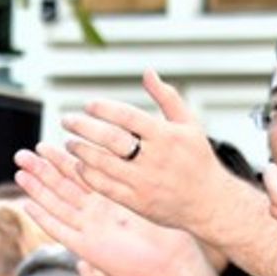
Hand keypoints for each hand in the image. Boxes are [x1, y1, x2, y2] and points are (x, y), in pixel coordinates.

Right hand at [14, 137, 206, 275]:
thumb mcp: (149, 198)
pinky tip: (28, 205)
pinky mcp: (88, 249)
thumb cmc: (171, 232)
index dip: (60, 161)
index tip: (43, 145)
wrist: (174, 265)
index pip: (80, 175)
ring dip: (37, 190)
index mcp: (110, 200)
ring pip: (57, 206)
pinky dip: (44, 218)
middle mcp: (96, 214)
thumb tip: (131, 150)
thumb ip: (135, 178)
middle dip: (41, 171)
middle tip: (21, 154)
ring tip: (19, 172)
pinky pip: (61, 231)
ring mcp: (90, 231)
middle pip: (62, 187)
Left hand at [61, 69, 228, 237]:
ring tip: (70, 143)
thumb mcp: (189, 125)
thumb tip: (148, 72)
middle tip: (67, 120)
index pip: (127, 116)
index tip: (88, 105)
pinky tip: (80, 166)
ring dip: (82, 151)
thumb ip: (167, 97)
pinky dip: (89, 175)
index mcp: (166, 136)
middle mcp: (154, 158)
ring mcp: (144, 182)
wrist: (209, 203)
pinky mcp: (138, 202)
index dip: (104, 109)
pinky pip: (106, 187)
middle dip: (84, 127)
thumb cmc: (198, 160)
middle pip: (110, 139)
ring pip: (103, 164)